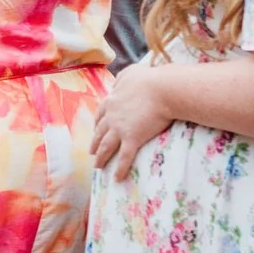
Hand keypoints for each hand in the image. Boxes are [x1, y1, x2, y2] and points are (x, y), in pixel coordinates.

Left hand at [88, 58, 176, 178]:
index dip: (97, 124)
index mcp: (112, 101)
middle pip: (99, 132)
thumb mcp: (132, 73)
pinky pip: (124, 158)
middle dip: (94, 143)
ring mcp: (120, 129)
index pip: (100, 114)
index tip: (94, 130)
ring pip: (106, 147)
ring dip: (101, 157)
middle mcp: (112, 116)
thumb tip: (118, 81)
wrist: (162, 89)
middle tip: (91, 152)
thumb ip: (123, 77)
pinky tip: (116, 179)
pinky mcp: (132, 139)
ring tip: (98, 166)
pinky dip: (119, 169)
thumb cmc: (150, 79)